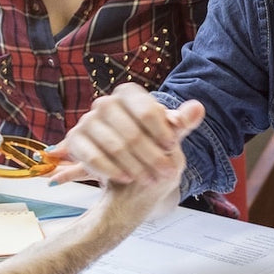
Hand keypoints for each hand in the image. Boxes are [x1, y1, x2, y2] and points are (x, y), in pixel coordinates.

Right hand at [48, 83, 202, 185]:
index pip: (147, 110)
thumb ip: (181, 121)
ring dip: (135, 166)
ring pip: (114, 146)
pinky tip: (126, 178)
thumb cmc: (149, 139)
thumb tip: (198, 108)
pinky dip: (111, 169)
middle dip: (152, 156)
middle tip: (167, 173)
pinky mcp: (75, 139)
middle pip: (132, 132)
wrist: (124, 158)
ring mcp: (87, 121)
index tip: (172, 147)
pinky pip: (93, 156)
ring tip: (150, 179)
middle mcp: (104, 103)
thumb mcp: (167, 132)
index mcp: (128, 94)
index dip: (162, 131)